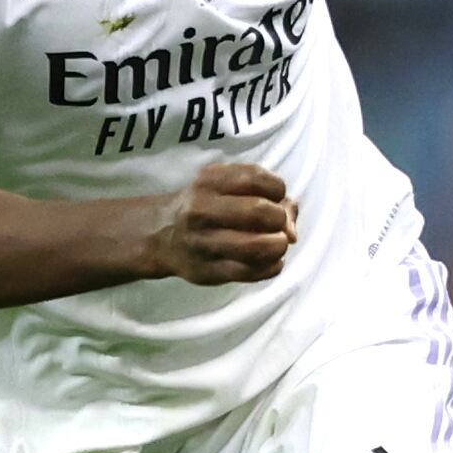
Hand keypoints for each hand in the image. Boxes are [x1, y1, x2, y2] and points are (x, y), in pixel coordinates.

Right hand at [142, 160, 294, 284]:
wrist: (160, 234)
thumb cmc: (204, 205)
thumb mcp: (225, 185)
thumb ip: (264, 195)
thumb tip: (292, 229)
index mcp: (209, 182)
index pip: (260, 180)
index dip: (277, 189)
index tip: (272, 197)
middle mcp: (202, 210)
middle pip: (261, 212)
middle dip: (280, 219)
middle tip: (275, 225)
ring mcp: (203, 243)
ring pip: (258, 247)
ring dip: (278, 245)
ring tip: (276, 244)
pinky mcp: (207, 272)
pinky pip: (252, 272)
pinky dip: (271, 267)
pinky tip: (269, 261)